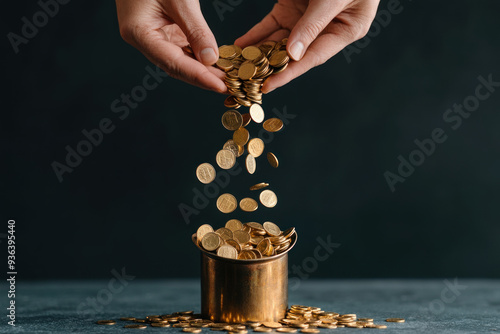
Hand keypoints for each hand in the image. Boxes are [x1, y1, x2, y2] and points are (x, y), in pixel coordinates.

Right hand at [116, 0, 225, 92]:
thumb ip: (196, 30)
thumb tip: (211, 60)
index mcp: (138, 32)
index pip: (173, 63)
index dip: (198, 77)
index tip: (221, 86)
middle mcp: (142, 38)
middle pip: (175, 66)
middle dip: (202, 78)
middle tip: (229, 85)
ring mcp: (151, 35)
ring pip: (179, 60)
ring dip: (202, 69)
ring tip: (227, 77)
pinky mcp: (161, 30)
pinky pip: (181, 48)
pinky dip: (198, 56)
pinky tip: (216, 63)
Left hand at [235, 0, 379, 92]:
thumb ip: (313, 24)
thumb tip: (293, 54)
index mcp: (345, 30)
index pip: (313, 57)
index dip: (290, 73)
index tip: (268, 86)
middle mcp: (324, 29)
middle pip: (293, 54)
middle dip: (269, 67)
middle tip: (247, 80)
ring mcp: (306, 19)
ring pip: (279, 41)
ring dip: (258, 53)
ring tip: (239, 66)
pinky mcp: (290, 7)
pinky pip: (271, 25)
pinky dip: (256, 35)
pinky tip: (241, 45)